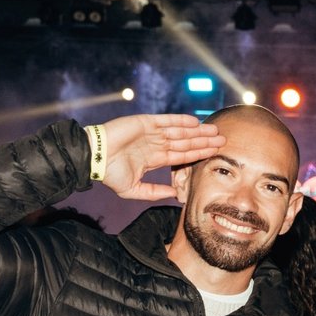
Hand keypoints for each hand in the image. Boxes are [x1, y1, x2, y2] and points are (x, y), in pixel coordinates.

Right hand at [96, 115, 224, 200]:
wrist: (93, 159)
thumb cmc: (109, 174)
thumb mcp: (134, 190)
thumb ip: (154, 192)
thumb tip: (174, 194)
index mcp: (154, 158)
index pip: (182, 156)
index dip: (198, 154)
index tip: (214, 154)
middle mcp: (155, 144)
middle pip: (185, 142)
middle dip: (204, 142)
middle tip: (223, 141)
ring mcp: (151, 132)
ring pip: (180, 131)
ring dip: (197, 131)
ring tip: (214, 131)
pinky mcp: (144, 122)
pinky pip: (166, 121)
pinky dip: (180, 121)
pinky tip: (195, 122)